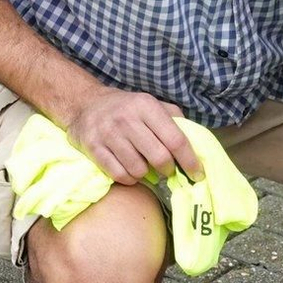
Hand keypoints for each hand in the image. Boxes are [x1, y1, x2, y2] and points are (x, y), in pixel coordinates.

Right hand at [64, 85, 200, 184]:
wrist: (85, 104)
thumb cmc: (126, 108)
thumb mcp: (151, 104)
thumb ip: (174, 119)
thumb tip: (196, 142)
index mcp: (146, 106)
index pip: (175, 139)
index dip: (190, 160)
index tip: (197, 174)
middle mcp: (127, 119)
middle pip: (159, 158)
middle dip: (168, 169)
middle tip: (168, 170)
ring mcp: (108, 134)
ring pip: (138, 170)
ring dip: (146, 174)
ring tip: (144, 165)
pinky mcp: (93, 148)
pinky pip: (119, 175)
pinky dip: (129, 178)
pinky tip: (129, 170)